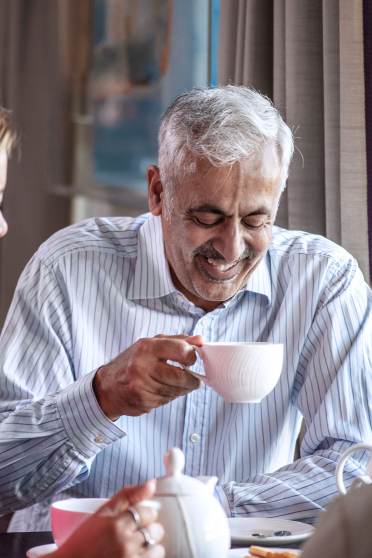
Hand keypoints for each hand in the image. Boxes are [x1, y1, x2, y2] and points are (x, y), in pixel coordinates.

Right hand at [48, 480, 163, 557]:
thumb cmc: (84, 541)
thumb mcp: (102, 513)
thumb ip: (127, 495)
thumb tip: (152, 483)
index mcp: (117, 525)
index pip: (149, 513)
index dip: (144, 515)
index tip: (136, 519)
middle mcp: (126, 544)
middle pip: (156, 531)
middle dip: (148, 530)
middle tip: (134, 534)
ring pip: (158, 550)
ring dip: (150, 548)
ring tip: (135, 549)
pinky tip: (134, 556)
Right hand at [93, 334, 202, 419]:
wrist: (107, 387)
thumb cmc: (132, 362)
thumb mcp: (151, 344)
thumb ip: (177, 341)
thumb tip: (200, 340)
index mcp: (147, 347)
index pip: (181, 350)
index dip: (192, 357)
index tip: (192, 360)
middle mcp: (143, 365)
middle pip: (181, 376)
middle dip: (192, 380)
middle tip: (195, 380)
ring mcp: (142, 385)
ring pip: (175, 391)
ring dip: (182, 390)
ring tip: (177, 384)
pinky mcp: (142, 401)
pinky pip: (166, 400)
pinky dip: (170, 397)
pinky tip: (162, 391)